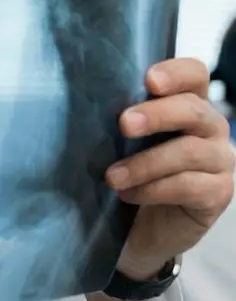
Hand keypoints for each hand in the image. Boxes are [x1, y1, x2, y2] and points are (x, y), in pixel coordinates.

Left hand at [106, 58, 235, 280]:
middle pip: (193, 110)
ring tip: (112, 177)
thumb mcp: (122, 140)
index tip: (149, 81)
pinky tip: (128, 195)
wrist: (142, 227)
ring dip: (145, 163)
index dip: (176, 73)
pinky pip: (190, 186)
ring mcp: (219, 160)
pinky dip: (153, 190)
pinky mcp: (218, 193)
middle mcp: (210, 128)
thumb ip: (119, 119)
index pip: (194, 74)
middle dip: (156, 115)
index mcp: (187, 104)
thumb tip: (81, 101)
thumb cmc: (131, 171)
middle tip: (123, 124)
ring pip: (190, 152)